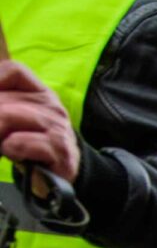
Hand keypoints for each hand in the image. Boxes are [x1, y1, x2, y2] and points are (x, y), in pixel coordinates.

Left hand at [0, 63, 79, 184]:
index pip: (14, 71)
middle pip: (3, 99)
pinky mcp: (59, 150)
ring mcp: (58, 128)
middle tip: (1, 132)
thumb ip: (4, 102)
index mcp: (41, 94)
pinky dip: (10, 148)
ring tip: (3, 144)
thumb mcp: (14, 116)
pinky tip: (15, 153)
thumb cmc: (30, 144)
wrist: (58, 176)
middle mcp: (52, 107)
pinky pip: (19, 141)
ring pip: (7, 117)